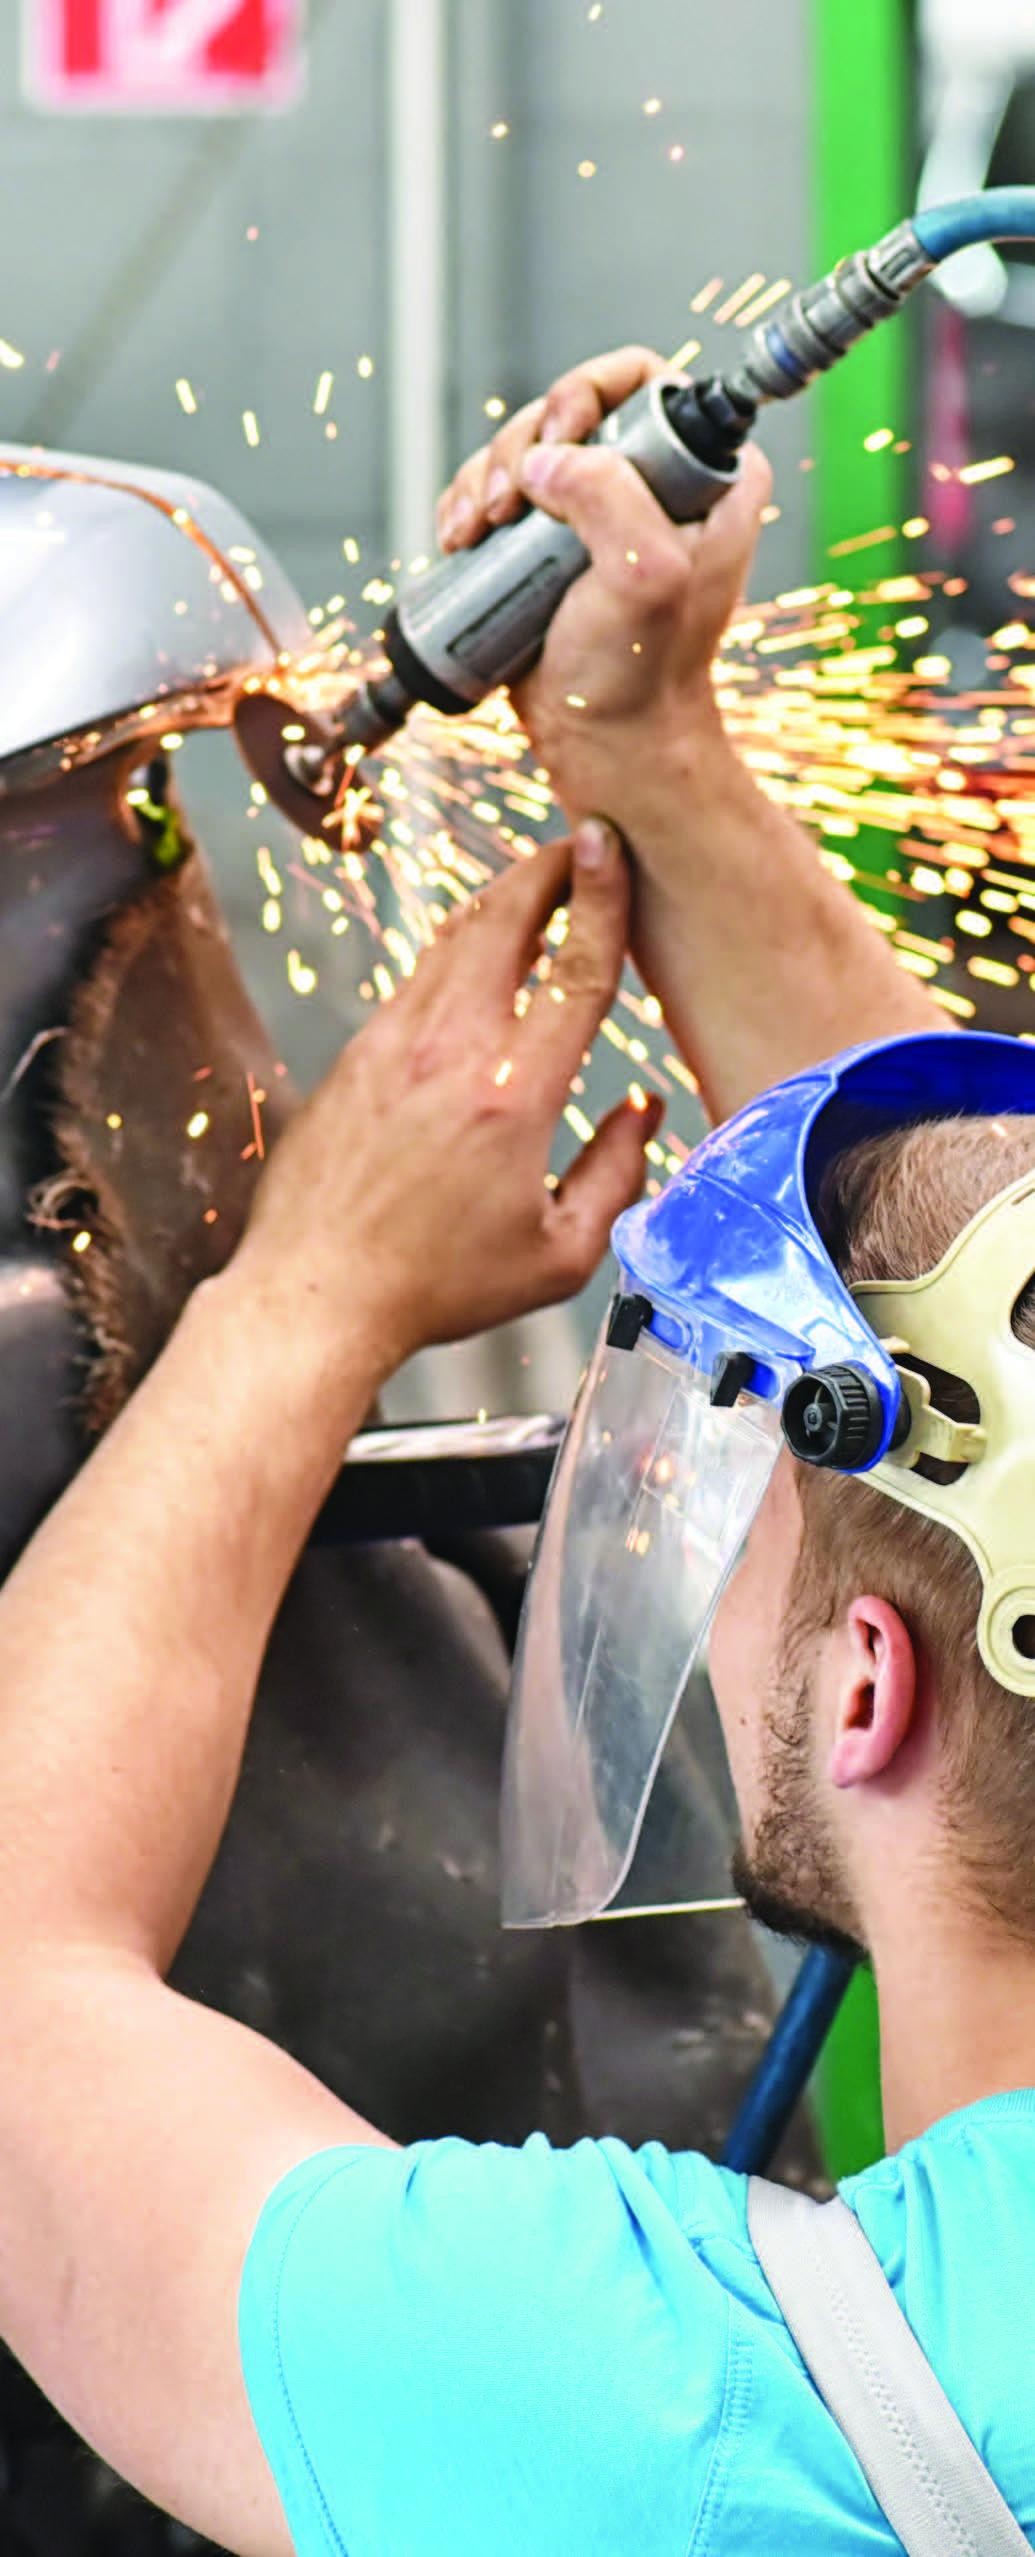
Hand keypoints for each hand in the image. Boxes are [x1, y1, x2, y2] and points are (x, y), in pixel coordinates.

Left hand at [236, 824, 662, 1379]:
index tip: (610, 845)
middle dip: (545, 868)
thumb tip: (641, 1114)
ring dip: (501, 902)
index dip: (601, 898)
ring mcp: (391, 1046)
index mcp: (511, 1098)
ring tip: (537, 887)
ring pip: (452, 941)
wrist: (315, 1293)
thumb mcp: (560, 1256)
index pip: (574, 971)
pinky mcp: (355, 1056)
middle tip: (578, 844)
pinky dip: (456, 949)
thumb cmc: (437, 1287)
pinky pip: (416, 980)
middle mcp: (447, 1053)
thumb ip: (616, 1176)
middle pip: (503, 921)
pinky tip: (475, 958)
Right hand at [436, 346, 770, 830]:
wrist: (606, 743)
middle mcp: (658, 483)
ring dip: (487, 477)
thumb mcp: (645, 577)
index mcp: (709, 478)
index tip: (560, 436)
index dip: (591, 391)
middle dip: (523, 443)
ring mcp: (600, 513)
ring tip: (474, 529)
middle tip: (506, 502)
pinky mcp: (553, 544)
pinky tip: (459, 536)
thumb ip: (609, 496)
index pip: (648, 381)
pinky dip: (471, 504)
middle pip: (572, 409)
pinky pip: (503, 494)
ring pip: (529, 449)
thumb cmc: (640, 676)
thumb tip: (544, 459)